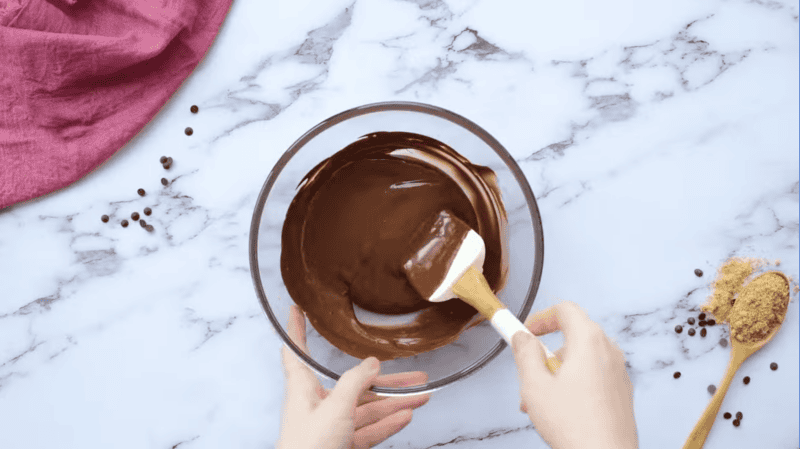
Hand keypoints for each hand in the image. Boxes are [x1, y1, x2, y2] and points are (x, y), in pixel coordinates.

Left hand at [277, 305, 430, 448]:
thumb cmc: (308, 446)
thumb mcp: (334, 407)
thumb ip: (354, 382)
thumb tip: (371, 363)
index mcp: (302, 388)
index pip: (295, 351)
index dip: (295, 329)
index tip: (296, 310)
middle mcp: (315, 405)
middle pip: (352, 385)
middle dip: (384, 378)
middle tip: (412, 371)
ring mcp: (329, 427)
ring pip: (366, 410)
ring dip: (394, 402)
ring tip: (423, 395)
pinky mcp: (340, 446)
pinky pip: (367, 431)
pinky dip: (387, 424)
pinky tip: (406, 416)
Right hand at [511, 301, 637, 448]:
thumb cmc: (576, 426)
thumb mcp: (534, 385)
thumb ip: (525, 354)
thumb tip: (522, 338)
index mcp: (589, 341)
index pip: (565, 310)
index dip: (541, 317)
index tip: (525, 332)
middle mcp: (609, 352)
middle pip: (572, 336)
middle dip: (545, 352)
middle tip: (528, 372)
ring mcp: (618, 372)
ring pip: (581, 359)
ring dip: (557, 372)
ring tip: (539, 401)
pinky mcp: (621, 392)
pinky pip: (593, 376)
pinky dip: (574, 383)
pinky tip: (559, 409)